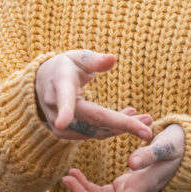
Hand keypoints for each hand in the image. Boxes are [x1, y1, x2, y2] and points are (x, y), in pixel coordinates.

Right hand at [35, 50, 152, 142]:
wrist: (43, 83)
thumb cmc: (65, 66)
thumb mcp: (78, 57)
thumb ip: (94, 60)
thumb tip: (112, 59)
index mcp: (60, 83)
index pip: (64, 97)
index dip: (64, 110)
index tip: (62, 123)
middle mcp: (56, 106)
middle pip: (91, 119)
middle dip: (120, 125)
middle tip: (147, 130)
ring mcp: (58, 123)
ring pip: (94, 131)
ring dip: (121, 128)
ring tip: (146, 120)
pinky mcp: (64, 134)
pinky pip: (92, 134)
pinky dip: (112, 130)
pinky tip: (130, 121)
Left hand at [48, 124, 185, 191]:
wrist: (186, 150)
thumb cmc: (179, 148)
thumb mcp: (167, 147)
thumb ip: (150, 153)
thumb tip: (131, 163)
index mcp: (140, 190)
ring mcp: (127, 191)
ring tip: (64, 177)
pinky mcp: (124, 185)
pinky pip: (101, 191)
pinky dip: (86, 184)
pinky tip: (74, 174)